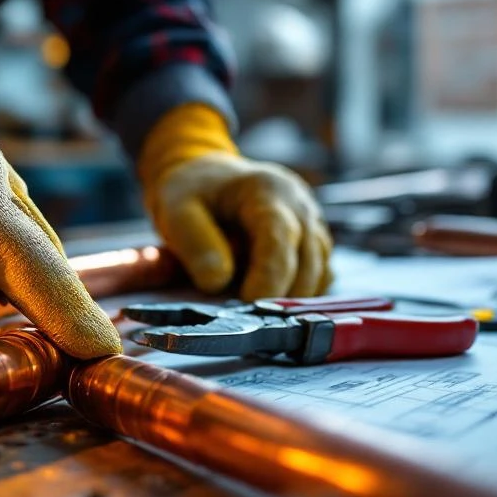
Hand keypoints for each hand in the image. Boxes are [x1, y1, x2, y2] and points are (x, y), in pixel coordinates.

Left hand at [139, 105, 332, 298]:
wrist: (209, 181)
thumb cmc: (193, 195)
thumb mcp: (177, 210)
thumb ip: (194, 244)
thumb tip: (217, 282)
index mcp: (266, 190)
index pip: (279, 235)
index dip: (269, 273)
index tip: (249, 302)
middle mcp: (300, 206)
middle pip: (307, 260)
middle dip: (280, 294)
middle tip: (245, 316)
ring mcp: (312, 226)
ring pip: (319, 274)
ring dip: (290, 298)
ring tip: (251, 308)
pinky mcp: (314, 246)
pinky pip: (319, 279)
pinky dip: (298, 294)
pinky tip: (267, 297)